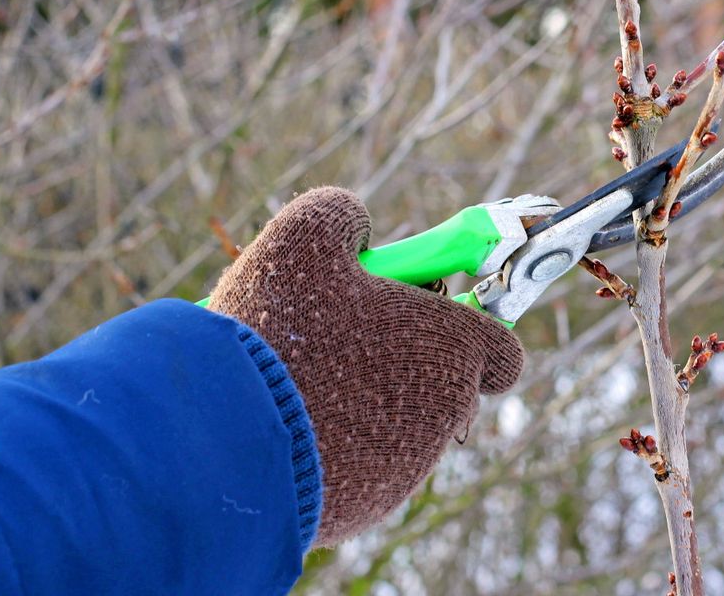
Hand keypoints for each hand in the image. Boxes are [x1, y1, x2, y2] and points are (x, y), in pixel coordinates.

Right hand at [208, 187, 523, 546]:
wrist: (221, 443)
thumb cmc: (276, 333)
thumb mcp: (301, 238)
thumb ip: (339, 214)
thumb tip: (354, 220)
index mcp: (453, 348)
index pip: (501, 350)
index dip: (470, 329)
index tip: (430, 315)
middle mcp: (446, 414)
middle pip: (446, 387)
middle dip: (406, 363)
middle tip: (345, 339)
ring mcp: (408, 468)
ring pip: (400, 426)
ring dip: (366, 403)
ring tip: (300, 382)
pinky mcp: (365, 508)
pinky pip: (361, 467)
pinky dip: (336, 448)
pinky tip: (286, 426)